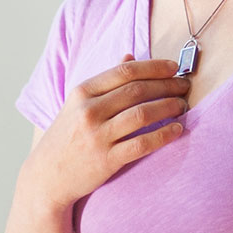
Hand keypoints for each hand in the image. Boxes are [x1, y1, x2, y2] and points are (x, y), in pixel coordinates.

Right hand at [22, 54, 188, 209]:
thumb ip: (104, 81)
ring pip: (142, 114)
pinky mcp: (106, 160)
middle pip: (137, 91)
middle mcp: (89, 111)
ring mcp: (97, 136)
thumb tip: (130, 56)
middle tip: (185, 85)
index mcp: (82, 92)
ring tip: (183, 105)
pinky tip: (177, 130)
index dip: (153, 67)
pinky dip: (163, 135)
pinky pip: (142, 144)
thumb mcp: (78, 104)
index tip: (174, 67)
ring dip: (168, 107)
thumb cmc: (67, 136)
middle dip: (167, 85)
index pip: (124, 72)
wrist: (47, 177)